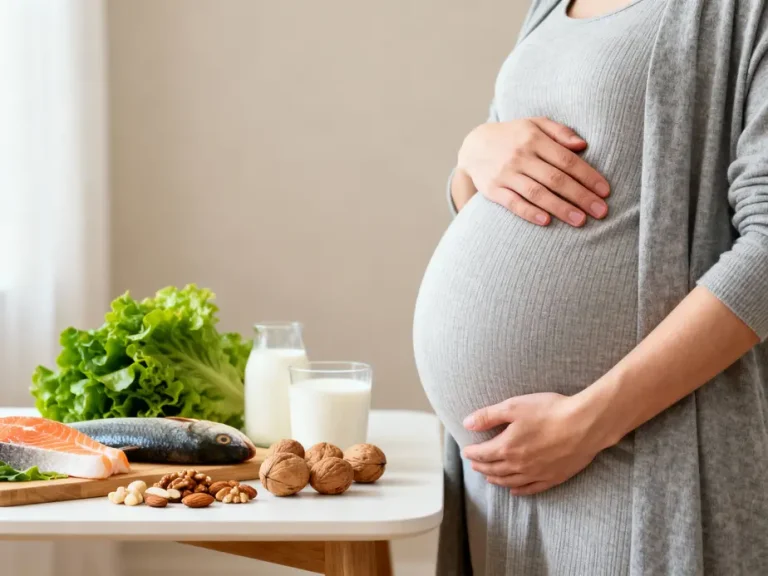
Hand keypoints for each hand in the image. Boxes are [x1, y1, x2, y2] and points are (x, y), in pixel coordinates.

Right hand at [457, 117, 609, 225]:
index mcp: (534, 138)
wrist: (473, 146)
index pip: (567, 160)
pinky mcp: (492, 189)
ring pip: (537, 193)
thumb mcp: (535, 124)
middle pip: (556, 179)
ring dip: (560, 208)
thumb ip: (560, 132)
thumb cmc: (513, 136)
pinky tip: (546, 221)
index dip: (588, 176)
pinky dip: (529, 212)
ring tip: (580, 220)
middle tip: (601, 211)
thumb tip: (583, 145)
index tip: (605, 191)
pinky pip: (513, 203)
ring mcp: (505, 173)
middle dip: (580, 196)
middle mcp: (520, 156)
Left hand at [462, 393, 603, 495]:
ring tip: (488, 477)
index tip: (466, 451)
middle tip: (474, 464)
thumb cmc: (549, 411)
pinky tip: (515, 490)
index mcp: (507, 447)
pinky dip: (520, 491)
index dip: (472, 453)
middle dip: (481, 466)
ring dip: (496, 479)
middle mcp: (519, 465)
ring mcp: (536, 473)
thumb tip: (467, 424)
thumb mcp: (514, 407)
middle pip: (494, 469)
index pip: (483, 454)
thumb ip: (488, 416)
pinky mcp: (553, 477)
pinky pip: (531, 489)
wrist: (585, 424)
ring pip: (510, 481)